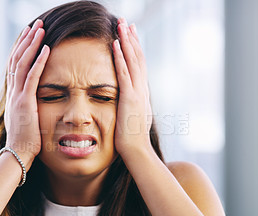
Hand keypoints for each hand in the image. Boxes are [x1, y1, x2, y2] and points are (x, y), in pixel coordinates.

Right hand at [4, 19, 49, 160]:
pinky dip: (38, 61)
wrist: (18, 155)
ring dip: (31, 44)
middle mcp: (13, 92)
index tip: (28, 35)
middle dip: (26, 39)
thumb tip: (33, 100)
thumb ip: (28, 106)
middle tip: (35, 24)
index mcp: (14, 94)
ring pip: (22, 63)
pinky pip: (32, 77)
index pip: (15, 65)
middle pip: (16, 58)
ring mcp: (17, 96)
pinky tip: (46, 48)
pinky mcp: (25, 103)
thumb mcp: (25, 118)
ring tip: (40, 28)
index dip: (21, 48)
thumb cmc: (25, 140)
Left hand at [113, 18, 152, 156]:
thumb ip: (130, 107)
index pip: (139, 66)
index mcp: (141, 93)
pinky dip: (120, 57)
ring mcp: (137, 92)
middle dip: (132, 38)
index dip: (135, 49)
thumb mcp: (132, 119)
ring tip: (121, 24)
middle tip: (126, 21)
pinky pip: (124, 73)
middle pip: (138, 58)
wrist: (137, 151)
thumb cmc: (132, 139)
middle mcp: (142, 89)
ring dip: (126, 41)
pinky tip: (115, 44)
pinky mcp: (129, 98)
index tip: (130, 34)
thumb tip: (127, 103)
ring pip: (133, 60)